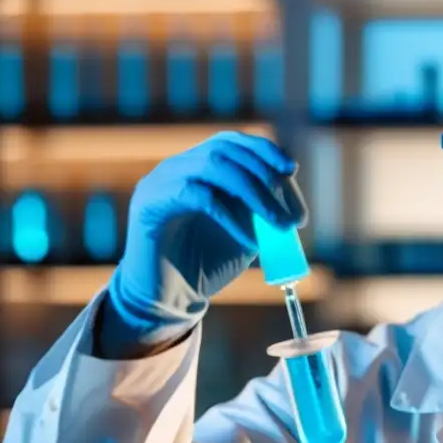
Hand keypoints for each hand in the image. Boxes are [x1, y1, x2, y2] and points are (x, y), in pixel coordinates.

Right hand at [102, 132, 305, 353]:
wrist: (167, 299)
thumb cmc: (206, 266)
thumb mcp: (245, 234)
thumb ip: (262, 214)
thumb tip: (291, 204)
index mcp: (199, 167)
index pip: (234, 142)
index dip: (265, 152)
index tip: (291, 171)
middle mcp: (178, 166)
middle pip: (226, 149)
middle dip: (266, 177)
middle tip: (291, 213)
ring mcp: (161, 181)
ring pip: (213, 165)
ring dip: (254, 193)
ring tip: (278, 223)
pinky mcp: (150, 204)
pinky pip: (197, 197)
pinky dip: (230, 218)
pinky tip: (250, 241)